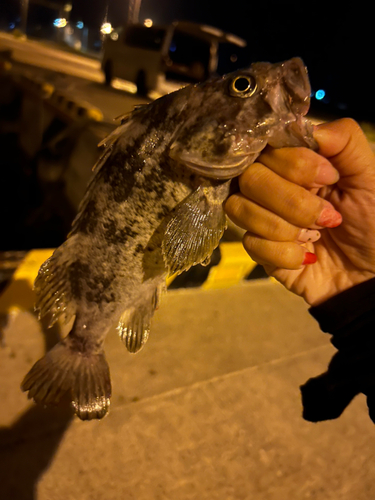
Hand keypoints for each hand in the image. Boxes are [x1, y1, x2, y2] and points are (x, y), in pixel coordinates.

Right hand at [224, 118, 374, 305]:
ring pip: (241, 208)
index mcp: (294, 162)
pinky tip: (307, 257)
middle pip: (249, 177)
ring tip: (316, 236)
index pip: (268, 146)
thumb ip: (344, 141)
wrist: (369, 275)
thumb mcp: (369, 176)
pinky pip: (252, 243)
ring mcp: (259, 216)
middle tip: (328, 217)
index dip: (294, 163)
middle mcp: (270, 184)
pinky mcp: (257, 248)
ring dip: (287, 228)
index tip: (329, 178)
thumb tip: (303, 127)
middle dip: (293, 202)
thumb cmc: (372, 222)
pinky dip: (286, 253)